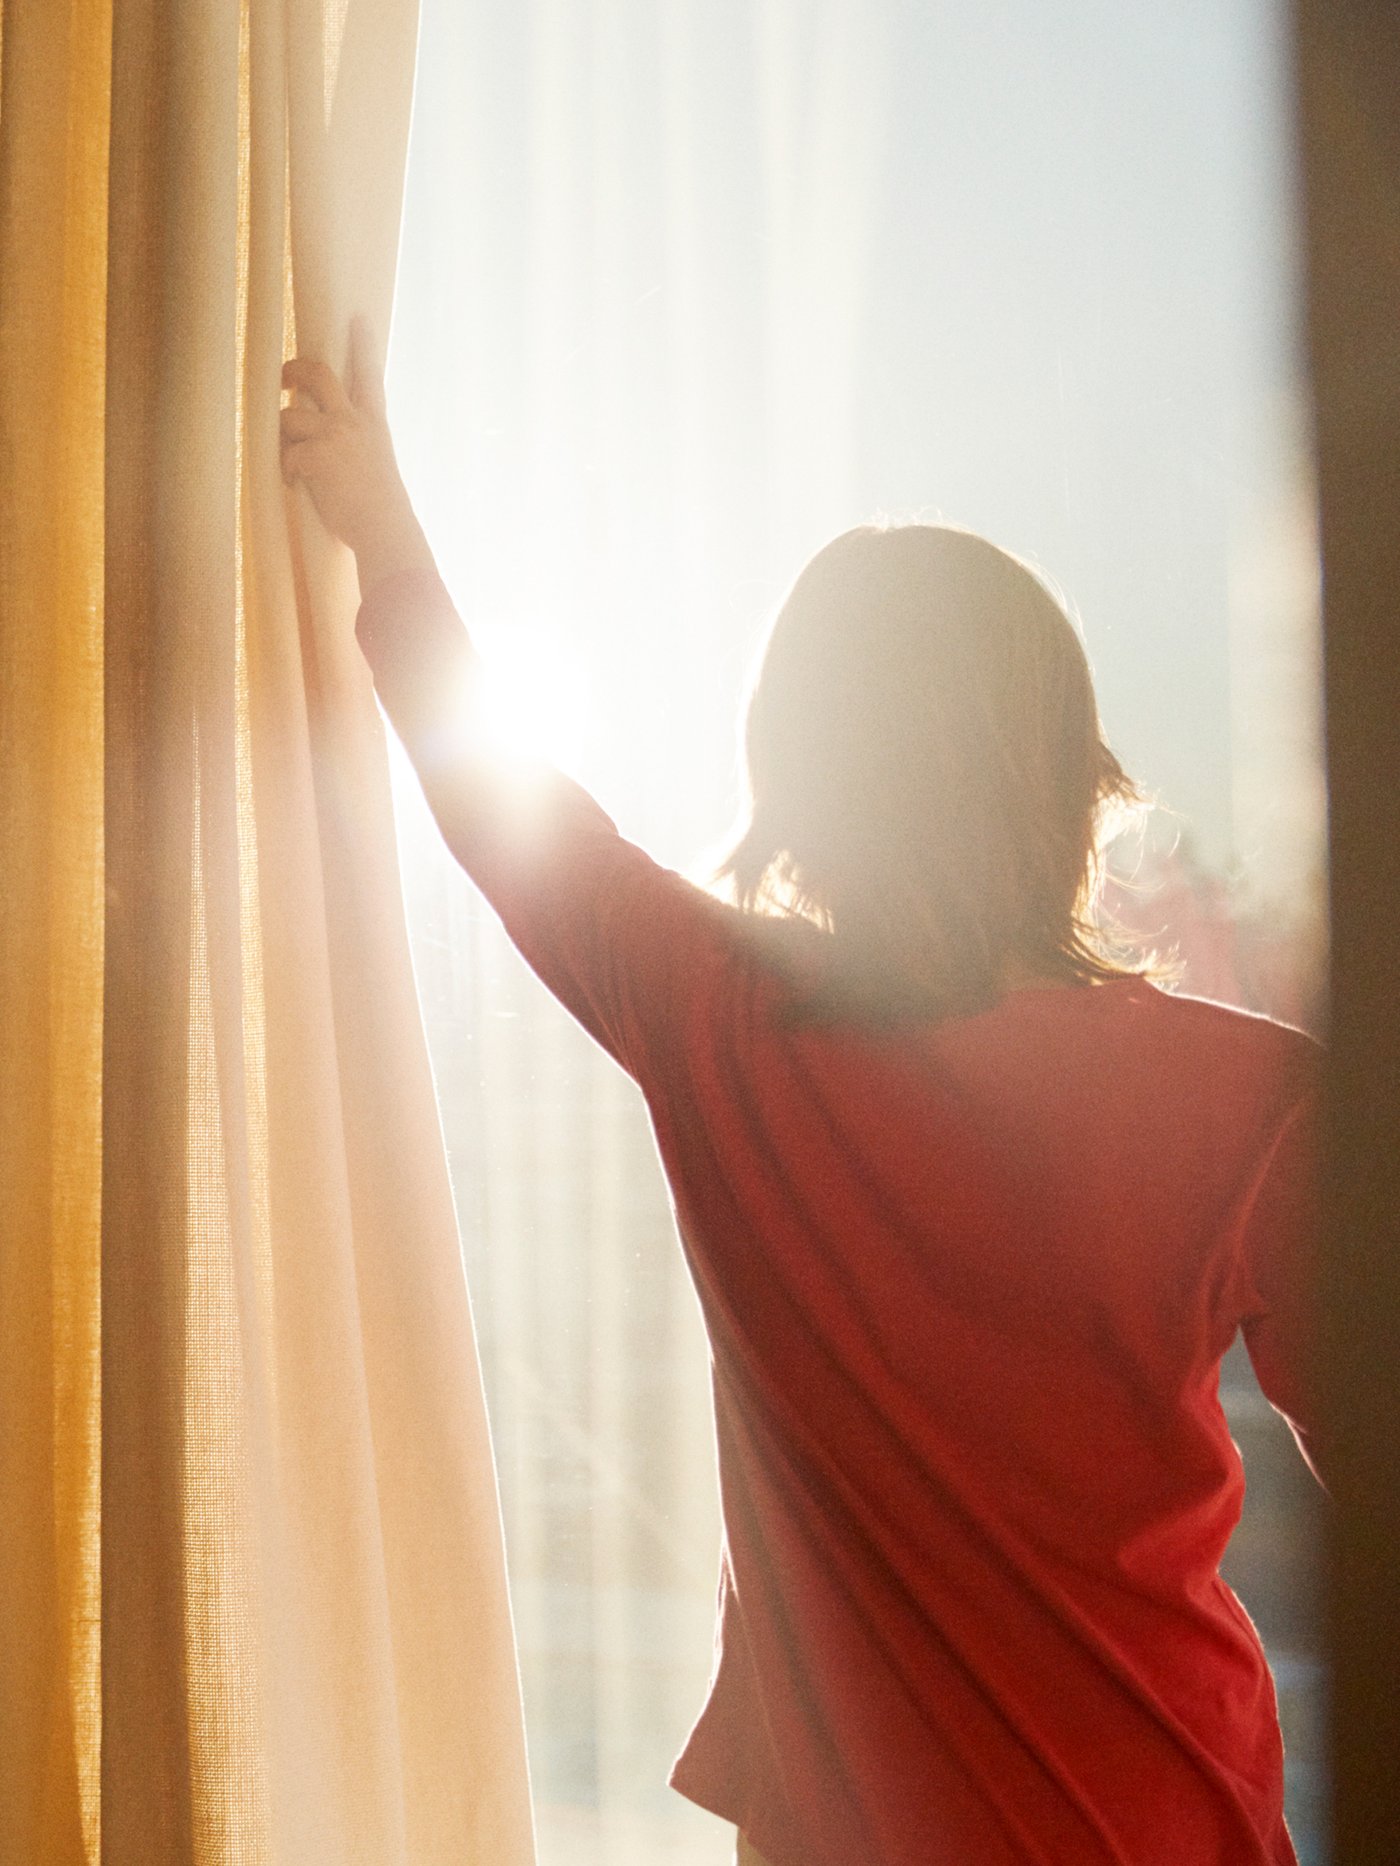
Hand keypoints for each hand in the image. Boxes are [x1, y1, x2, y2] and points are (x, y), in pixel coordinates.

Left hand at [280, 317, 435, 589]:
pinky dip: (286, 471)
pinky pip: (285, 454)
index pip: (369, 375)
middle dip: (294, 370)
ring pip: (289, 417)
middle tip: (283, 378)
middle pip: (318, 375)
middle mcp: (354, 421)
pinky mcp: (315, 455)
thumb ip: (355, 446)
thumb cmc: (382, 511)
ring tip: (293, 464)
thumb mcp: (377, 466)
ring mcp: (334, 434)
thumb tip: (318, 441)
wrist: (385, 530)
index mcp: (374, 424)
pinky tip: (296, 485)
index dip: (363, 344)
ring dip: (284, 438)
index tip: (358, 319)